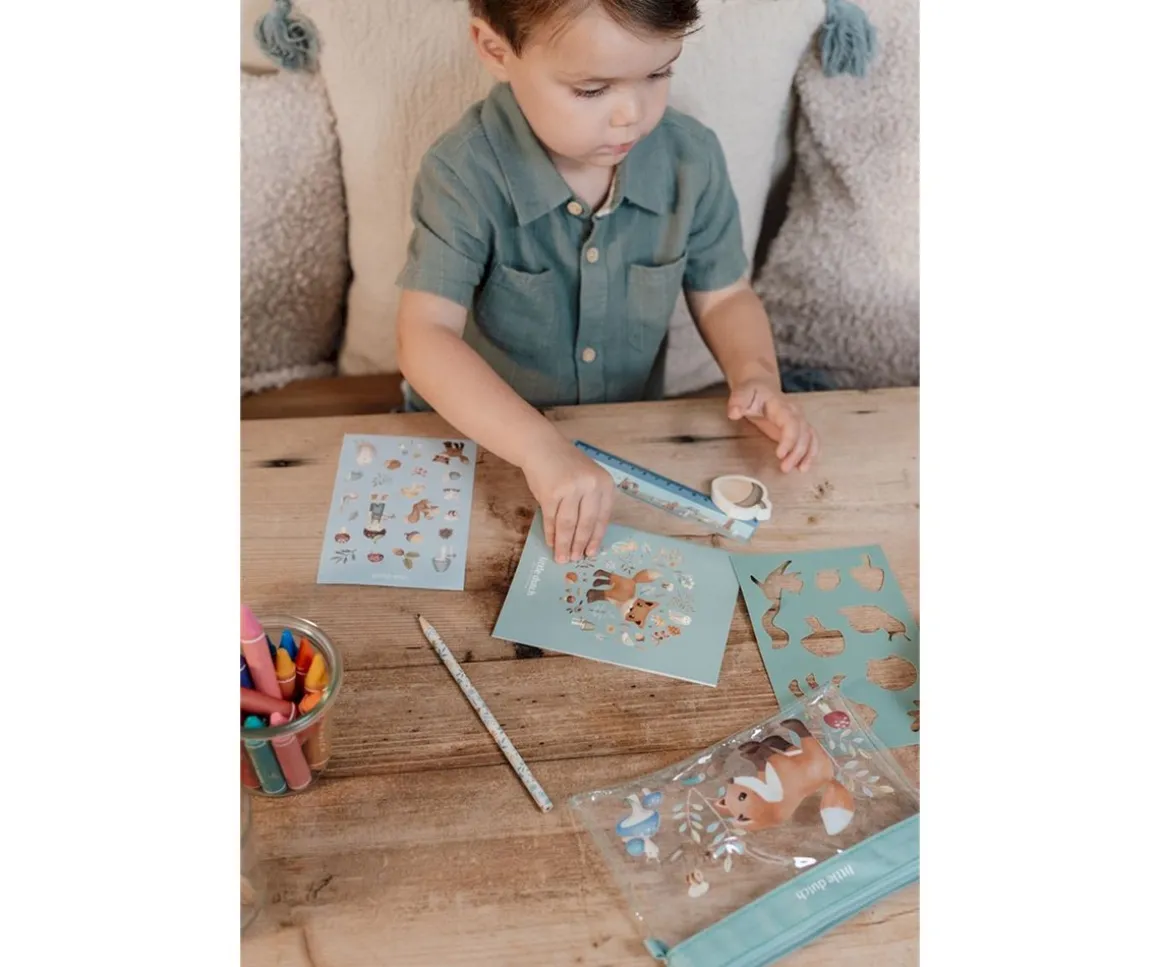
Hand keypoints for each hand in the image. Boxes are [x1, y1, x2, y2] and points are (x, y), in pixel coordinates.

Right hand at [520, 438, 614, 562]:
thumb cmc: (567, 466)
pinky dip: (550, 533)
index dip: (596, 538)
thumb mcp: (588, 479)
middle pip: (586, 524)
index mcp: (604, 484)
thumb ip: (591, 502)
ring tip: (562, 558)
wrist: (543, 447)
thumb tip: (587, 537)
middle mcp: (590, 486)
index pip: (602, 517)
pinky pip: (551, 519)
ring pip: (568, 525)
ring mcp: (570, 489)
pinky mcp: (550, 494)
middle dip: (580, 544)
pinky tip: (551, 543)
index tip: (592, 553)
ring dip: (564, 544)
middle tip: (576, 560)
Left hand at [727, 379, 819, 472]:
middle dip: (796, 453)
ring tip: (800, 470)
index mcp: (781, 406)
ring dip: (807, 454)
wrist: (759, 385)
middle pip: (803, 433)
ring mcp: (798, 420)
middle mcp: (794, 413)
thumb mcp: (742, 392)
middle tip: (784, 468)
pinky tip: (805, 465)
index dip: (789, 440)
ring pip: (810, 437)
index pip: (791, 423)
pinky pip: (811, 439)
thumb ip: (738, 401)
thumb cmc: (752, 391)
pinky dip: (811, 452)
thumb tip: (734, 413)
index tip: (780, 455)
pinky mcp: (798, 428)